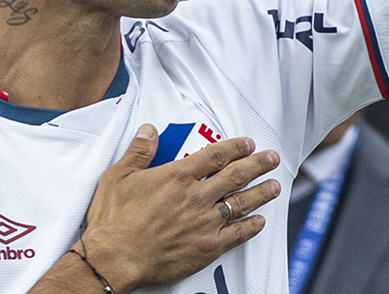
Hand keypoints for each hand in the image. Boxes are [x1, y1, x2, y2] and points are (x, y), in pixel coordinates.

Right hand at [80, 125, 280, 290]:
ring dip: (261, 192)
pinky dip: (251, 227)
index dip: (235, 147)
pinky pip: (236, 234)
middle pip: (236, 175)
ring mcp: (204, 222)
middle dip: (258, 164)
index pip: (216, 155)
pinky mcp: (206, 247)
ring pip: (241, 203)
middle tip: (271, 158)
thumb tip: (148, 130)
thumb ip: (138, 151)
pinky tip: (260, 222)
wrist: (114, 258)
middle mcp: (196, 196)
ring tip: (275, 186)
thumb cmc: (114, 220)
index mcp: (178, 176)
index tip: (247, 143)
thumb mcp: (118, 176)